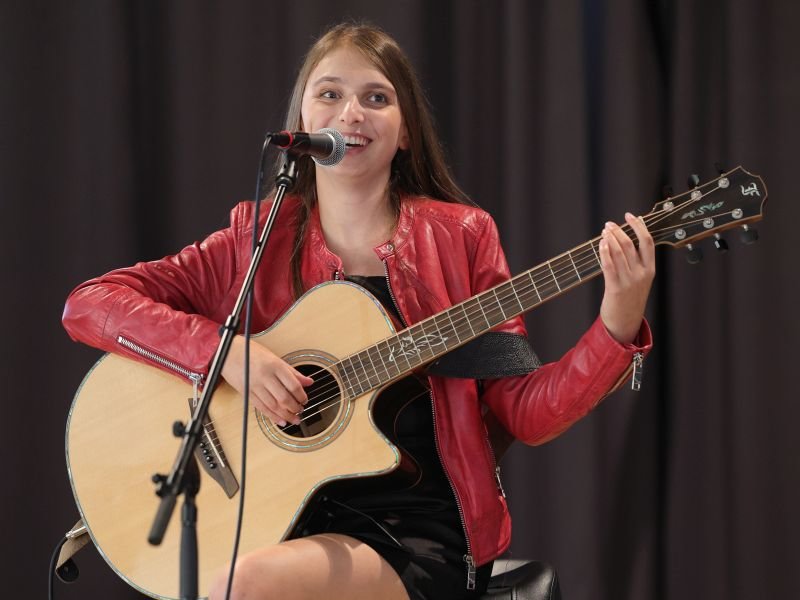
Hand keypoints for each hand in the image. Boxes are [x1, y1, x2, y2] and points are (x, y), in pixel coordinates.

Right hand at [221, 335, 313, 425]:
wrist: (229, 352)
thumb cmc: (253, 353)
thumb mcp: (275, 358)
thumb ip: (292, 372)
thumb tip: (309, 382)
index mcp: (275, 365)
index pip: (293, 385)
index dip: (301, 396)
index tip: (304, 400)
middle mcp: (265, 376)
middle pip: (284, 398)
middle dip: (295, 408)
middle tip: (300, 410)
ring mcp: (255, 386)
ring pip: (273, 405)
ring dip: (286, 415)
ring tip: (294, 419)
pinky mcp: (246, 393)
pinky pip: (261, 408)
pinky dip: (272, 416)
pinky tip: (280, 421)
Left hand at [598, 212, 654, 343]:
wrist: (625, 322)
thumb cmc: (630, 299)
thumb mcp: (640, 280)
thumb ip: (636, 262)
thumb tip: (624, 240)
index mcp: (650, 270)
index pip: (647, 242)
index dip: (639, 226)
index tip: (630, 215)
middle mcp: (641, 274)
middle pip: (631, 244)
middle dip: (619, 231)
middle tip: (609, 224)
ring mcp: (629, 281)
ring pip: (619, 252)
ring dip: (610, 238)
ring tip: (604, 231)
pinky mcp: (615, 288)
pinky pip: (609, 265)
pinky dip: (604, 252)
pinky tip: (600, 244)